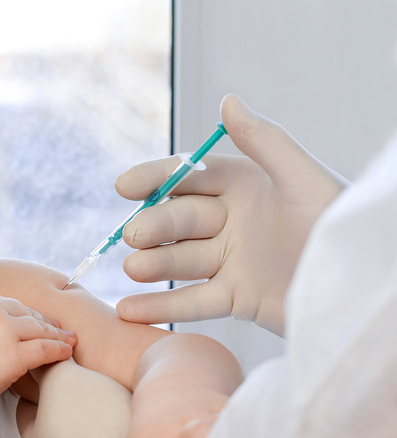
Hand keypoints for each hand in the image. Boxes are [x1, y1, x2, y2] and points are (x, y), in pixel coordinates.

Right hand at [0, 292, 75, 415]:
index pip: (11, 304)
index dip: (28, 313)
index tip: (39, 320)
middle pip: (28, 313)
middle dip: (46, 322)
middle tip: (62, 329)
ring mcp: (4, 330)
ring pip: (39, 329)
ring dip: (58, 335)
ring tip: (70, 341)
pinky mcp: (13, 354)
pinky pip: (44, 349)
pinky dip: (58, 350)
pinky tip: (66, 353)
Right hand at [115, 94, 347, 335]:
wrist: (362, 285)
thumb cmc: (338, 225)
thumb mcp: (302, 179)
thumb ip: (263, 140)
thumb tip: (226, 100)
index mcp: (245, 187)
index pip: (189, 179)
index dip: (155, 180)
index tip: (124, 185)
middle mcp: (232, 222)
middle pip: (181, 221)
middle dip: (155, 226)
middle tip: (134, 236)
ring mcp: (232, 262)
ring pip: (183, 261)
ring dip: (153, 265)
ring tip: (132, 269)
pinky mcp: (236, 299)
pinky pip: (194, 302)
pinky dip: (161, 306)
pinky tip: (128, 310)